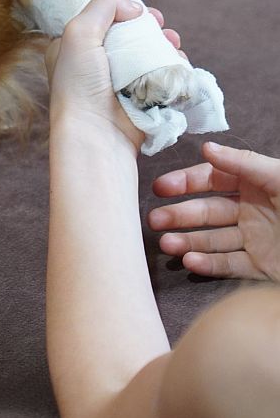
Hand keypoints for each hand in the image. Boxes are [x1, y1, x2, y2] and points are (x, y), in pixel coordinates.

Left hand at [45, 0, 180, 151]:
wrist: (97, 133)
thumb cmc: (80, 83)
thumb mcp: (79, 32)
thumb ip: (103, 6)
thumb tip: (135, 8)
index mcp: (72, 47)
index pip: (101, 20)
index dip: (123, 11)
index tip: (142, 12)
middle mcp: (93, 64)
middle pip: (129, 35)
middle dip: (150, 27)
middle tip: (161, 25)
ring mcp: (118, 82)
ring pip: (148, 54)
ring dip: (165, 45)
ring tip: (174, 43)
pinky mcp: (140, 98)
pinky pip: (162, 76)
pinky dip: (173, 66)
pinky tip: (179, 62)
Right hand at [150, 141, 279, 282]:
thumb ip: (246, 163)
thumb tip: (206, 149)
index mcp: (257, 184)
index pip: (212, 179)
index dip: (186, 182)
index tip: (161, 188)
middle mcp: (253, 211)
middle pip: (207, 210)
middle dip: (179, 215)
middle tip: (154, 221)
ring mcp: (257, 240)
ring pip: (213, 239)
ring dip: (187, 240)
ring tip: (166, 245)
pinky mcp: (263, 268)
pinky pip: (230, 266)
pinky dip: (208, 264)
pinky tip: (190, 261)